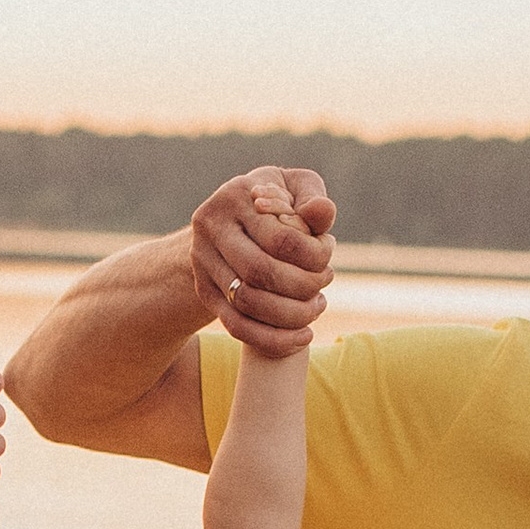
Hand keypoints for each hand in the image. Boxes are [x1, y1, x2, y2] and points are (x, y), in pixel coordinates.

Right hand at [192, 165, 335, 358]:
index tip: (327, 257)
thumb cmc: (276, 202)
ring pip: (247, 303)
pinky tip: (302, 338)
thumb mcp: (295, 188)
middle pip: (260, 272)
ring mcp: (202, 261)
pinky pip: (236, 326)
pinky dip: (273, 340)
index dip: (314, 256)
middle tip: (324, 284)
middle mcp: (211, 227)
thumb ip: (312, 198)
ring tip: (316, 307)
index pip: (281, 239)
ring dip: (290, 316)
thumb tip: (323, 212)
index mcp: (235, 196)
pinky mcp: (204, 291)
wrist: (233, 220)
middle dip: (302, 287)